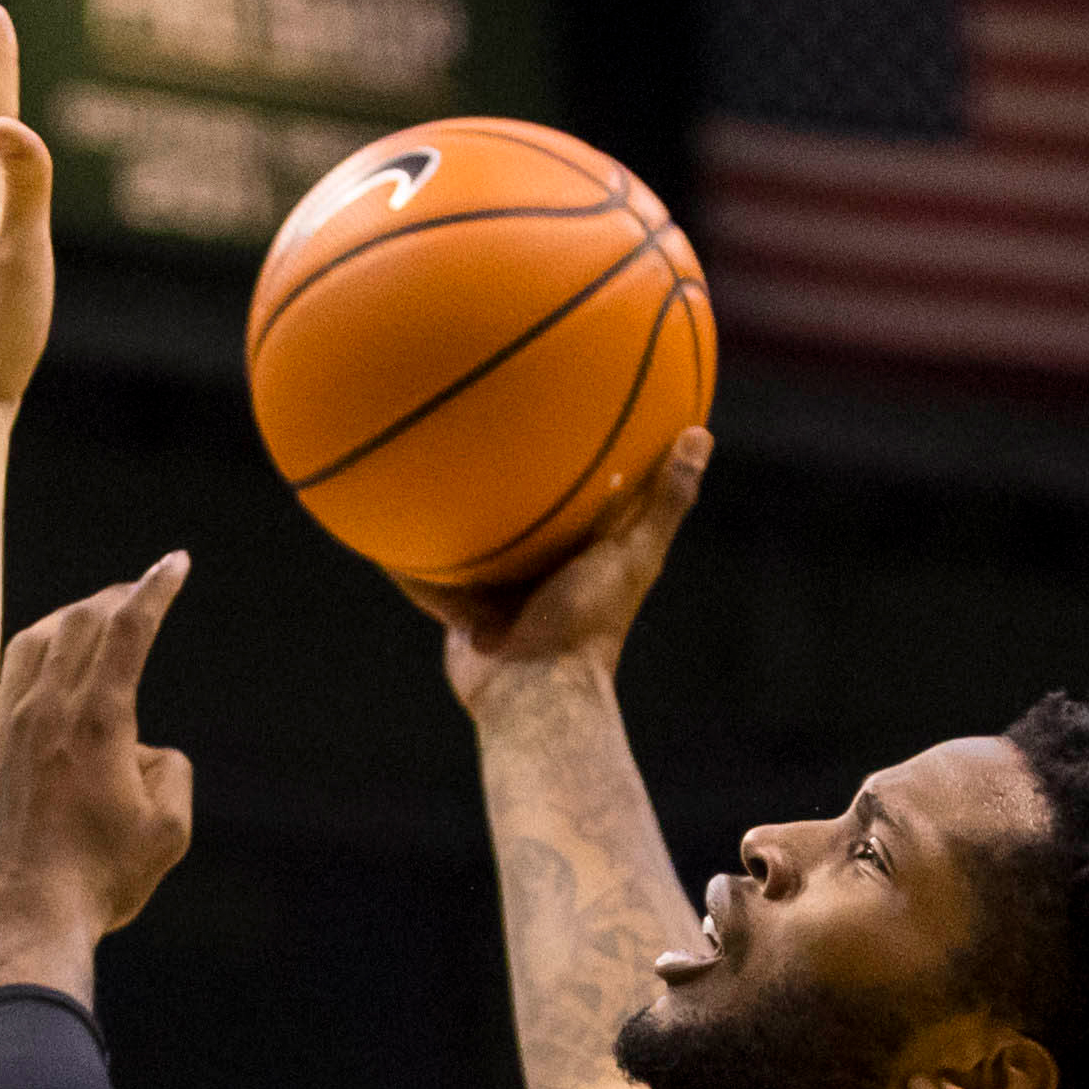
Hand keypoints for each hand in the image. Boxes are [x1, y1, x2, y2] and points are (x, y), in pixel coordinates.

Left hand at [0, 556, 193, 995]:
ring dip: (74, 615)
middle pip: (80, 620)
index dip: (154, 589)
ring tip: (99, 616)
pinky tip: (48, 658)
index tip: (176, 563)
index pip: (127, 630)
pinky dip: (38, 647)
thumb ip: (171, 774)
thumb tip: (146, 752)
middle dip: (118, 596)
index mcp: (96, 721)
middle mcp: (46, 709)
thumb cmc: (98, 877)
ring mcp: (9, 723)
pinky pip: (10, 669)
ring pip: (37, 637)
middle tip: (144, 590)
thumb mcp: (167, 831)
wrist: (19, 913)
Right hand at [395, 427, 712, 712]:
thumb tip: (701, 433)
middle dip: (515, 472)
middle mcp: (545, 565)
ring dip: (460, 509)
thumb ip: (666, 498)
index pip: (593, 489)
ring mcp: (502, 587)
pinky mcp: (463, 606)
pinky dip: (414, 549)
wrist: (532, 686)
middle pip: (528, 508)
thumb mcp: (634, 551)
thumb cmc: (590, 618)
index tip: (581, 401)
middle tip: (499, 415)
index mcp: (588, 549)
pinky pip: (432, 570)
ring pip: (477, 536)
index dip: (590, 451)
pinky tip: (388, 511)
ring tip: (435, 457)